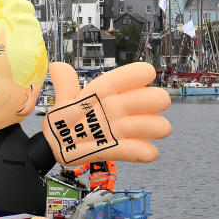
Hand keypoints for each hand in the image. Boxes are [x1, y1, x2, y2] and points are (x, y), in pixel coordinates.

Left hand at [43, 62, 170, 165]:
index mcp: (107, 92)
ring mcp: (124, 130)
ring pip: (160, 126)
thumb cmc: (64, 118)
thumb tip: (57, 66)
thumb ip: (64, 84)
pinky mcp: (123, 150)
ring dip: (150, 128)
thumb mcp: (63, 100)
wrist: (57, 144)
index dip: (139, 75)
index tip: (146, 74)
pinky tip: (127, 147)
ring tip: (126, 130)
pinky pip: (147, 152)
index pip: (132, 76)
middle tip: (127, 110)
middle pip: (158, 99)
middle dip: (151, 102)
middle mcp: (121, 108)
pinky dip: (142, 151)